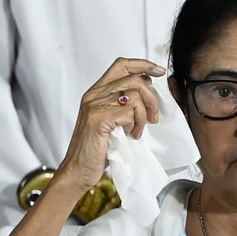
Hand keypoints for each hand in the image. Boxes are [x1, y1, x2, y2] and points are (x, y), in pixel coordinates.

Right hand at [58, 57, 165, 192]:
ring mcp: (95, 106)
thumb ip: (124, 103)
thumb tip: (148, 85)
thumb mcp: (112, 120)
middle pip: (133, 79)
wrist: (77, 171)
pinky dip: (135, 125)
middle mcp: (94, 95)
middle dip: (151, 98)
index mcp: (97, 92)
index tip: (159, 71)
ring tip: (138, 131)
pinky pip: (129, 113)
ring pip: (134, 96)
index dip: (143, 65)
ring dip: (143, 116)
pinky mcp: (98, 119)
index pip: (121, 65)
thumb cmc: (97, 148)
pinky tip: (131, 135)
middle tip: (153, 117)